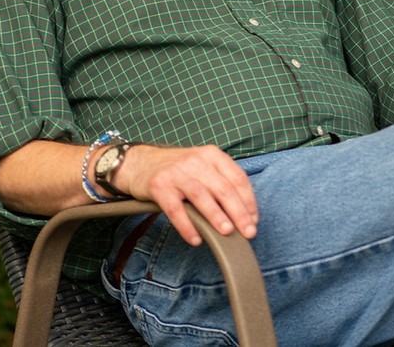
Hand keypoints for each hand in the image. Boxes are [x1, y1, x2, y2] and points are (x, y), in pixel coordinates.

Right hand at [114, 145, 258, 245]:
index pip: (238, 178)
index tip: (253, 220)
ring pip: (202, 197)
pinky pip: (175, 209)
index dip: (249, 201)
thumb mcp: (202, 166)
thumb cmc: (178, 170)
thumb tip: (244, 213)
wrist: (139, 163)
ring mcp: (177, 172)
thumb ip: (220, 183)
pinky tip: (195, 239)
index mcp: (212, 155)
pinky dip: (187, 226)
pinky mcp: (160, 186)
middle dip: (239, 213)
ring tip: (226, 233)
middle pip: (223, 189)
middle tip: (248, 232)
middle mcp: (196, 161)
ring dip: (216, 217)